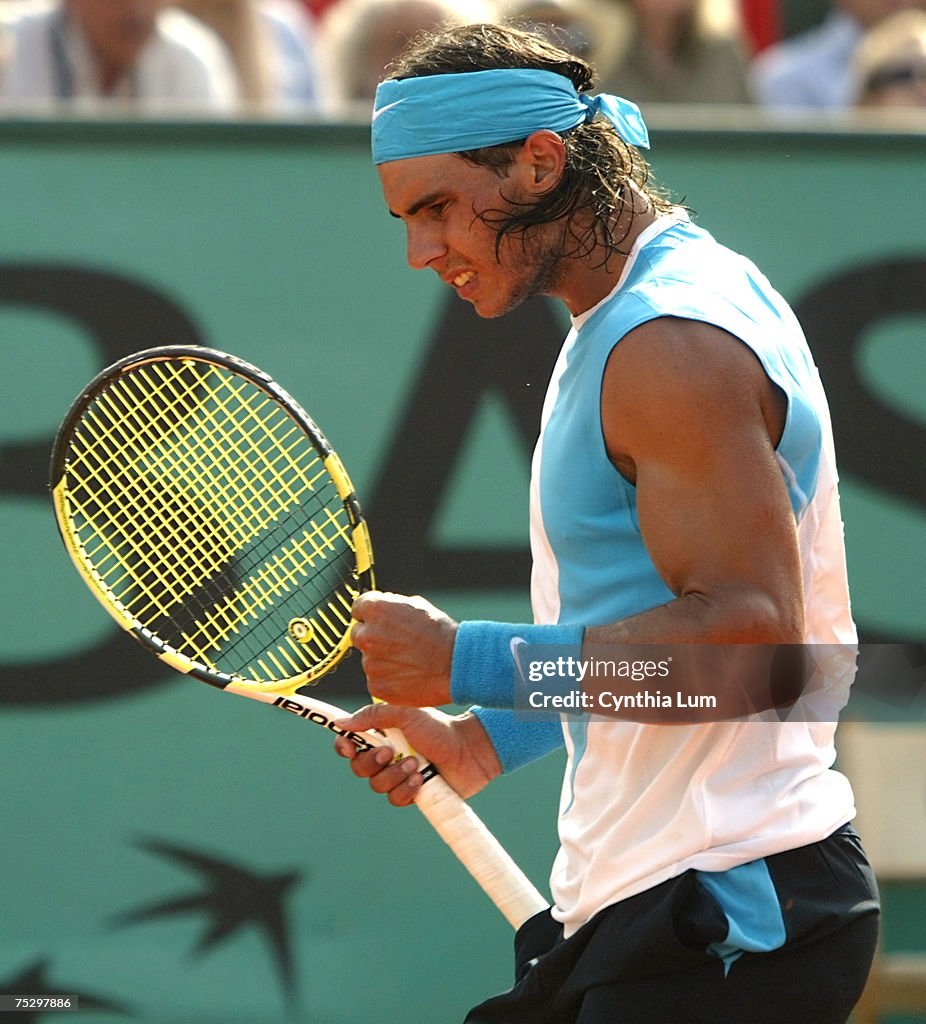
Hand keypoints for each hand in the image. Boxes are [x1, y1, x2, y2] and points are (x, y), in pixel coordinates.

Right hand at [333, 704, 500, 805]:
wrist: (469, 750)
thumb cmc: (440, 728)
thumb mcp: (406, 714)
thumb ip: (374, 715)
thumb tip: (341, 722)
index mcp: (382, 734)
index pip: (351, 744)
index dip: (344, 747)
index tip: (350, 747)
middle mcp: (387, 756)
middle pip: (359, 768)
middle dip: (372, 762)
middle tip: (390, 752)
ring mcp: (399, 776)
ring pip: (377, 786)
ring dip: (394, 775)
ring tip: (416, 763)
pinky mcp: (412, 794)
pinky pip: (395, 799)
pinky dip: (406, 790)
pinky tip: (421, 779)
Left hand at [350, 591, 456, 705]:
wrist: (455, 663)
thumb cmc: (440, 633)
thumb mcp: (415, 606)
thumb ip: (390, 607)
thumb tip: (378, 610)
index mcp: (375, 610)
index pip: (358, 609)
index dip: (370, 616)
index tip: (381, 622)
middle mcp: (366, 635)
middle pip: (359, 635)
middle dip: (373, 638)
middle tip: (397, 643)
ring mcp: (369, 663)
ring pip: (369, 659)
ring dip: (382, 659)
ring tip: (409, 660)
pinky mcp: (376, 685)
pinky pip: (376, 679)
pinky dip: (388, 678)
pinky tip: (408, 674)